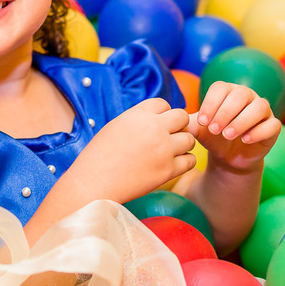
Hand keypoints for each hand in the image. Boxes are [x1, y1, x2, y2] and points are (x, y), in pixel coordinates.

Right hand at [71, 98, 195, 203]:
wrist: (94, 181)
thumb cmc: (100, 155)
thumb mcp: (116, 125)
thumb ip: (138, 119)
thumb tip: (158, 118)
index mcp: (139, 114)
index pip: (163, 104)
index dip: (161, 114)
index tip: (155, 125)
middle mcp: (154, 128)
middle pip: (182, 117)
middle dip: (177, 125)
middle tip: (168, 137)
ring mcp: (163, 149)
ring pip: (189, 139)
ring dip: (182, 144)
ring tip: (170, 152)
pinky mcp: (168, 170)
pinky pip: (190, 160)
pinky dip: (184, 161)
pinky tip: (173, 164)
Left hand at [190, 82, 279, 171]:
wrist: (227, 157)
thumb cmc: (212, 136)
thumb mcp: (199, 129)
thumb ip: (189, 121)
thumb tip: (176, 118)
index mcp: (228, 91)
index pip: (221, 88)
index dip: (211, 103)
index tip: (202, 122)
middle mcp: (247, 96)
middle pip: (240, 95)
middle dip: (225, 112)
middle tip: (214, 130)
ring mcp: (262, 111)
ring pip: (259, 107)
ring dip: (242, 121)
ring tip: (228, 135)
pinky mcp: (273, 127)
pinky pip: (273, 124)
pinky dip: (259, 131)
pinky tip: (245, 140)